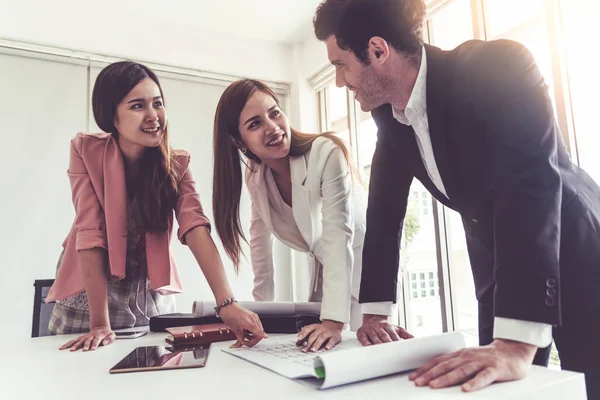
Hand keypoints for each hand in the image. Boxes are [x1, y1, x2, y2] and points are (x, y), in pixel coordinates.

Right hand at [59, 326, 114, 351]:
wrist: (101, 328)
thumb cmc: (107, 334)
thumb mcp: (112, 335)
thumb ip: (109, 339)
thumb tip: (105, 343)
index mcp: (99, 335)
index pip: (97, 340)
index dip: (95, 344)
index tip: (93, 349)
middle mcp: (91, 336)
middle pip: (88, 341)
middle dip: (85, 345)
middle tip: (84, 350)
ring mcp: (85, 337)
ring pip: (79, 341)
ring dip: (75, 345)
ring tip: (71, 350)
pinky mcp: (81, 338)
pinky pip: (73, 341)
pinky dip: (68, 344)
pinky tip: (62, 348)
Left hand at [218, 302, 267, 347]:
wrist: (227, 306)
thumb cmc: (230, 315)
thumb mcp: (234, 330)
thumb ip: (240, 338)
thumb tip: (242, 343)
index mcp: (249, 323)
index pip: (259, 332)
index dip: (262, 336)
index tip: (266, 337)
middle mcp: (253, 319)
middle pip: (259, 332)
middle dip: (253, 339)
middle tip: (245, 341)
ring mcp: (254, 316)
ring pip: (259, 329)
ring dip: (253, 335)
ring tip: (245, 336)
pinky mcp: (252, 315)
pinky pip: (256, 325)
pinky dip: (253, 330)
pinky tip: (246, 331)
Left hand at [296, 320, 343, 351]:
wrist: (334, 325)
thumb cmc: (322, 330)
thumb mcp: (313, 331)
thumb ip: (305, 336)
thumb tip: (297, 343)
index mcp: (315, 327)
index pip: (308, 329)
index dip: (303, 333)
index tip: (299, 338)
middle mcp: (321, 329)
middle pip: (314, 335)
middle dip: (309, 343)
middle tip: (305, 349)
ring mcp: (328, 333)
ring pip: (322, 337)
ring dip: (317, 344)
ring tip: (313, 350)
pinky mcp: (335, 337)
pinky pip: (332, 340)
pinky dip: (329, 344)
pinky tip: (326, 348)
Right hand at [357, 314, 413, 345]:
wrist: (371, 318)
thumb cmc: (384, 326)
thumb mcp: (396, 328)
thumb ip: (405, 334)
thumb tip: (414, 340)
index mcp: (388, 326)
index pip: (393, 334)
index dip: (396, 341)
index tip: (400, 348)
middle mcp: (379, 327)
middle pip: (384, 336)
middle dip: (388, 343)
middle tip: (392, 351)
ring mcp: (370, 329)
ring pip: (374, 337)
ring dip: (378, 343)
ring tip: (381, 350)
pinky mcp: (361, 332)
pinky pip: (363, 338)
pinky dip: (365, 342)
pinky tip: (368, 346)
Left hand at [409, 339, 536, 391]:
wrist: (514, 350)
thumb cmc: (489, 358)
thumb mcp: (469, 358)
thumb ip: (455, 365)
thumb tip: (436, 374)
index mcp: (460, 355)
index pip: (439, 361)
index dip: (425, 369)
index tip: (412, 377)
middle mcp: (468, 357)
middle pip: (446, 366)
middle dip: (430, 374)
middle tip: (417, 382)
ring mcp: (481, 362)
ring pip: (461, 370)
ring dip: (446, 378)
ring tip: (433, 386)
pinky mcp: (495, 369)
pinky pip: (483, 377)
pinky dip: (474, 383)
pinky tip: (466, 389)